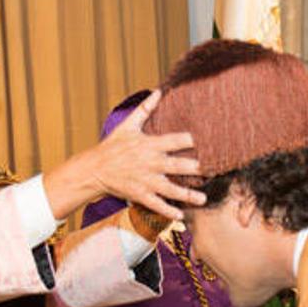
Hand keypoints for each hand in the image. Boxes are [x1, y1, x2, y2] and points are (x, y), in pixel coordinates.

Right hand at [87, 89, 205, 219]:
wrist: (95, 169)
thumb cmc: (113, 146)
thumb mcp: (128, 125)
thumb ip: (145, 109)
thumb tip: (158, 91)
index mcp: (149, 145)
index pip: (175, 140)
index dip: (191, 140)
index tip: (208, 141)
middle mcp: (150, 163)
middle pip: (177, 165)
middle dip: (195, 168)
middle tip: (212, 170)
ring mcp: (145, 181)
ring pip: (170, 189)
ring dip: (187, 195)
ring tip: (202, 199)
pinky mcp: (140, 195)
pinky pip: (156, 204)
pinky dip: (168, 211)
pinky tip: (180, 216)